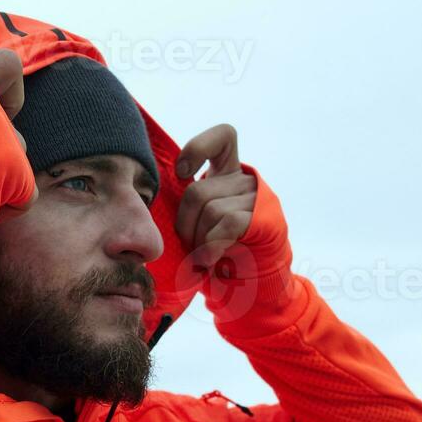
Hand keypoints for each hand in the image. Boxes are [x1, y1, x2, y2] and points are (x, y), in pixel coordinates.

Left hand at [174, 123, 268, 272]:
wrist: (252, 284)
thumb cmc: (218, 252)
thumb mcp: (200, 220)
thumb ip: (188, 202)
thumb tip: (154, 200)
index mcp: (229, 173)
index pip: (223, 137)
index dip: (199, 147)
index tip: (181, 172)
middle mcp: (246, 181)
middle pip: (198, 190)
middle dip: (185, 223)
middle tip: (190, 246)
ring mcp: (258, 200)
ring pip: (211, 210)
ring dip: (199, 240)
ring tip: (203, 256)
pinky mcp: (266, 221)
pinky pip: (228, 225)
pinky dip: (212, 246)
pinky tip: (209, 259)